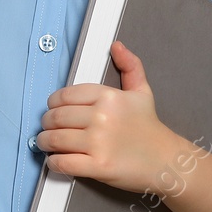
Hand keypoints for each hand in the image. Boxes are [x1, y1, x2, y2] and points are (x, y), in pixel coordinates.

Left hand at [36, 39, 182, 194]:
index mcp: (108, 97)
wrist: (167, 161)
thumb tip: (116, 45)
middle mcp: (101, 117)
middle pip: (56, 117)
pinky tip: (55, 160)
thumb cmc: (149, 126)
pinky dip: (53, 162)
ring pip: (55, 139)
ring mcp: (99, 142)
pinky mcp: (98, 166)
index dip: (52, 104)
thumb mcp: (141, 92)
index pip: (63, 96)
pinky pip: (63, 162)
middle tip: (47, 128)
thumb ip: (130, 66)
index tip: (53, 110)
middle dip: (46, 123)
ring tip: (46, 144)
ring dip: (45, 142)